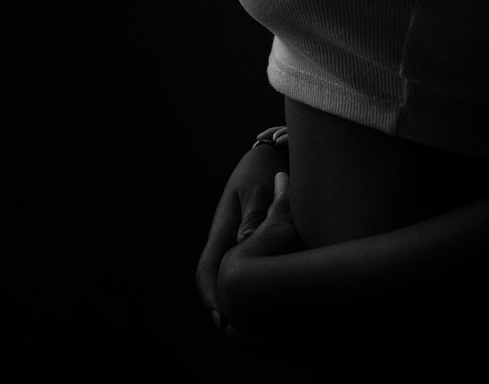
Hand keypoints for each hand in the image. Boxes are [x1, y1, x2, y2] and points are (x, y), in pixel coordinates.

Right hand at [216, 171, 305, 355]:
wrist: (272, 154)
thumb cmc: (264, 170)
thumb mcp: (257, 189)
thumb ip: (253, 215)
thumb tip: (244, 243)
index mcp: (222, 230)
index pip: (208, 269)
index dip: (212, 296)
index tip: (223, 318)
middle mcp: (228, 240)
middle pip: (221, 281)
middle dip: (229, 308)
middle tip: (243, 335)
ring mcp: (241, 242)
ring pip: (238, 278)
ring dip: (245, 301)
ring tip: (260, 329)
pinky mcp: (257, 242)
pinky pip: (256, 269)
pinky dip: (263, 287)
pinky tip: (280, 302)